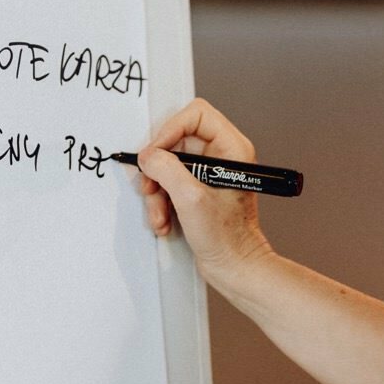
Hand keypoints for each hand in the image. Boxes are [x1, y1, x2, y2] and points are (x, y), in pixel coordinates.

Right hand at [138, 98, 274, 288]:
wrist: (235, 268)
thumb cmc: (228, 239)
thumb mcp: (191, 199)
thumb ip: (166, 170)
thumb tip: (148, 156)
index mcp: (232, 148)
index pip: (195, 114)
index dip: (170, 129)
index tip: (156, 152)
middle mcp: (221, 155)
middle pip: (175, 140)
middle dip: (159, 168)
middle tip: (151, 186)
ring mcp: (208, 173)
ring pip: (168, 164)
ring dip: (157, 191)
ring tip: (160, 214)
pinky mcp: (197, 190)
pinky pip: (169, 183)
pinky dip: (161, 201)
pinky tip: (164, 221)